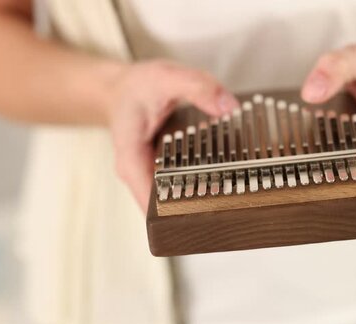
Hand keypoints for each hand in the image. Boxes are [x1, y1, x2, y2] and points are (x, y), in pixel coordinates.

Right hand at [106, 60, 237, 211]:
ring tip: (234, 196)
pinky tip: (224, 180)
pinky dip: (200, 184)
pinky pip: (179, 186)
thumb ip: (198, 87)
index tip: (209, 213)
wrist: (120, 87)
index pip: (151, 205)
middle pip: (167, 209)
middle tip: (233, 205)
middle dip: (198, 209)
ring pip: (175, 201)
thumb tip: (230, 107)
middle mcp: (138, 175)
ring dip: (201, 199)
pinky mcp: (160, 172)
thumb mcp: (166, 77)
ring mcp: (148, 176)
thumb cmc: (136, 86)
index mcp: (131, 160)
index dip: (179, 214)